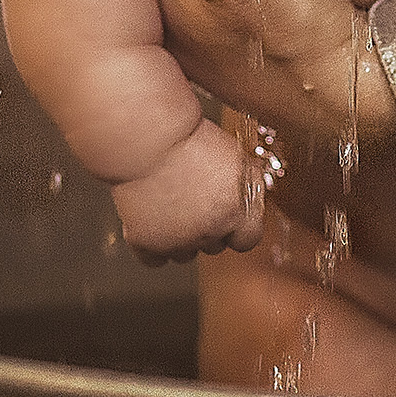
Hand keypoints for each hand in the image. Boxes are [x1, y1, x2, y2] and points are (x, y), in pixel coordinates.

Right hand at [111, 117, 262, 263]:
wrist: (147, 138)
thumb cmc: (187, 137)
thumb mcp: (233, 153)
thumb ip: (244, 182)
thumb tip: (248, 194)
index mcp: (238, 209)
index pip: (249, 238)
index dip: (239, 226)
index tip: (231, 216)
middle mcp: (212, 230)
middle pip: (216, 246)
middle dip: (209, 228)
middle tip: (196, 203)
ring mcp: (178, 240)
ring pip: (186, 254)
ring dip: (182, 238)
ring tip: (172, 208)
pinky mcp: (146, 243)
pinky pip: (155, 260)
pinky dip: (153, 247)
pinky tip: (152, 224)